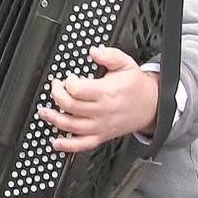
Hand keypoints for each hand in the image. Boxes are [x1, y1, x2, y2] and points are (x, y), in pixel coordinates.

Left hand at [37, 46, 159, 152]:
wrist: (152, 106)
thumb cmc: (136, 85)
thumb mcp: (126, 64)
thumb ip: (109, 55)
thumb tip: (94, 51)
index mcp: (106, 92)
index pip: (77, 90)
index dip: (67, 82)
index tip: (68, 78)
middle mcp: (102, 111)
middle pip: (71, 107)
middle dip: (57, 95)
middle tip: (55, 87)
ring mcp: (101, 125)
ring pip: (72, 126)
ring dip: (54, 119)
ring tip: (44, 112)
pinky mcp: (102, 135)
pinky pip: (83, 144)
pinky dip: (68, 146)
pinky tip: (56, 143)